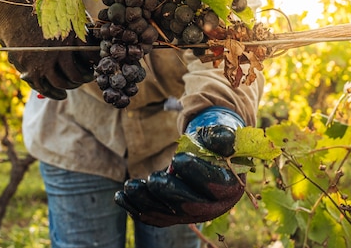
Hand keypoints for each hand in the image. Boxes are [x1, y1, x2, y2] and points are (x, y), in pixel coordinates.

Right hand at [0, 0, 98, 98]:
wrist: (12, 5)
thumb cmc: (45, 7)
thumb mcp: (70, 13)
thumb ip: (84, 29)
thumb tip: (98, 45)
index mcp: (70, 35)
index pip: (90, 58)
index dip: (96, 62)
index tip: (97, 64)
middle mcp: (56, 51)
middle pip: (76, 75)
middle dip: (84, 77)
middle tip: (88, 76)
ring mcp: (40, 61)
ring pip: (60, 83)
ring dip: (70, 86)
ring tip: (75, 84)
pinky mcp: (27, 67)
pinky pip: (42, 87)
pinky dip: (54, 93)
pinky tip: (61, 95)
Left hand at [114, 107, 245, 226]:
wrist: (213, 156)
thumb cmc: (218, 144)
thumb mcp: (224, 135)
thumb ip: (221, 136)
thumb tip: (211, 136)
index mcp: (230, 187)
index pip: (214, 185)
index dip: (196, 173)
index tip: (177, 159)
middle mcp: (213, 207)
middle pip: (190, 207)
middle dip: (168, 193)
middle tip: (152, 179)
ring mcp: (192, 214)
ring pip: (168, 214)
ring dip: (146, 202)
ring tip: (128, 187)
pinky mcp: (174, 215)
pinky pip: (155, 216)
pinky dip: (136, 209)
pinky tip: (120, 197)